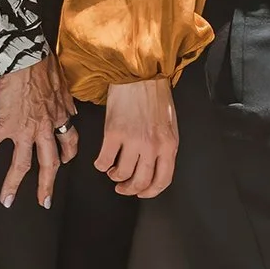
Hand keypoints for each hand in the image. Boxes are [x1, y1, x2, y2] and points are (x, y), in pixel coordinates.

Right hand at [0, 55, 79, 207]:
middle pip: (50, 162)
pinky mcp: (7, 123)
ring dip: (14, 183)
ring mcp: (26, 128)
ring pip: (23, 163)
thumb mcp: (63, 83)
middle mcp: (46, 127)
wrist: (26, 56)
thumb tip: (70, 108)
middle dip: (47, 184)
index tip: (65, 162)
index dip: (68, 154)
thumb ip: (66, 100)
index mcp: (60, 116)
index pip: (68, 141)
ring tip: (7, 200)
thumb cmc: (43, 64)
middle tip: (44, 201)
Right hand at [98, 78, 179, 200]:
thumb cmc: (155, 97)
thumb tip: (154, 167)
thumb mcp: (168, 126)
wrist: (140, 75)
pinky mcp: (113, 133)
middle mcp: (152, 146)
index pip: (162, 180)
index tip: (141, 193)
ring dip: (115, 176)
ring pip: (121, 174)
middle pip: (140, 182)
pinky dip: (101, 165)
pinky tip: (102, 161)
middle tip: (122, 187)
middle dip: (129, 189)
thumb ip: (163, 147)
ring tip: (113, 170)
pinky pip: (104, 161)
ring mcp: (133, 140)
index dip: (150, 192)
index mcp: (169, 145)